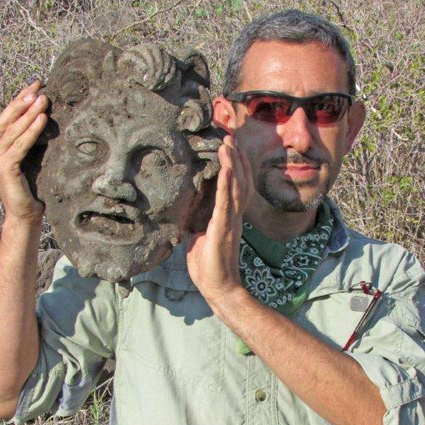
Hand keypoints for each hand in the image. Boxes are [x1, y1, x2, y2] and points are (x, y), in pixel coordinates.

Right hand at [0, 81, 47, 223]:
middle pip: (6, 119)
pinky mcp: (4, 168)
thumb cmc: (34, 190)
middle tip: (38, 86)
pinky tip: (43, 119)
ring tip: (44, 98)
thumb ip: (32, 143)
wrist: (26, 216)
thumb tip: (48, 118)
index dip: (19, 100)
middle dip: (23, 100)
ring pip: (13, 130)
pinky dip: (32, 131)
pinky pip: (21, 145)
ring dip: (30, 112)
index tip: (35, 85)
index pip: (7, 118)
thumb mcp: (32, 160)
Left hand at [187, 135, 252, 304]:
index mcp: (228, 217)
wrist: (218, 288)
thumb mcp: (197, 239)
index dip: (235, 166)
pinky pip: (226, 202)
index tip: (230, 147)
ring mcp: (231, 222)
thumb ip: (195, 223)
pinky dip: (226, 184)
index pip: (235, 186)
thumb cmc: (208, 267)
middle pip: (239, 181)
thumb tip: (184, 215)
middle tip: (230, 136)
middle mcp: (233, 216)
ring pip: (236, 187)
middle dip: (236, 158)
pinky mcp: (224, 229)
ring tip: (228, 145)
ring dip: (233, 164)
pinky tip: (226, 168)